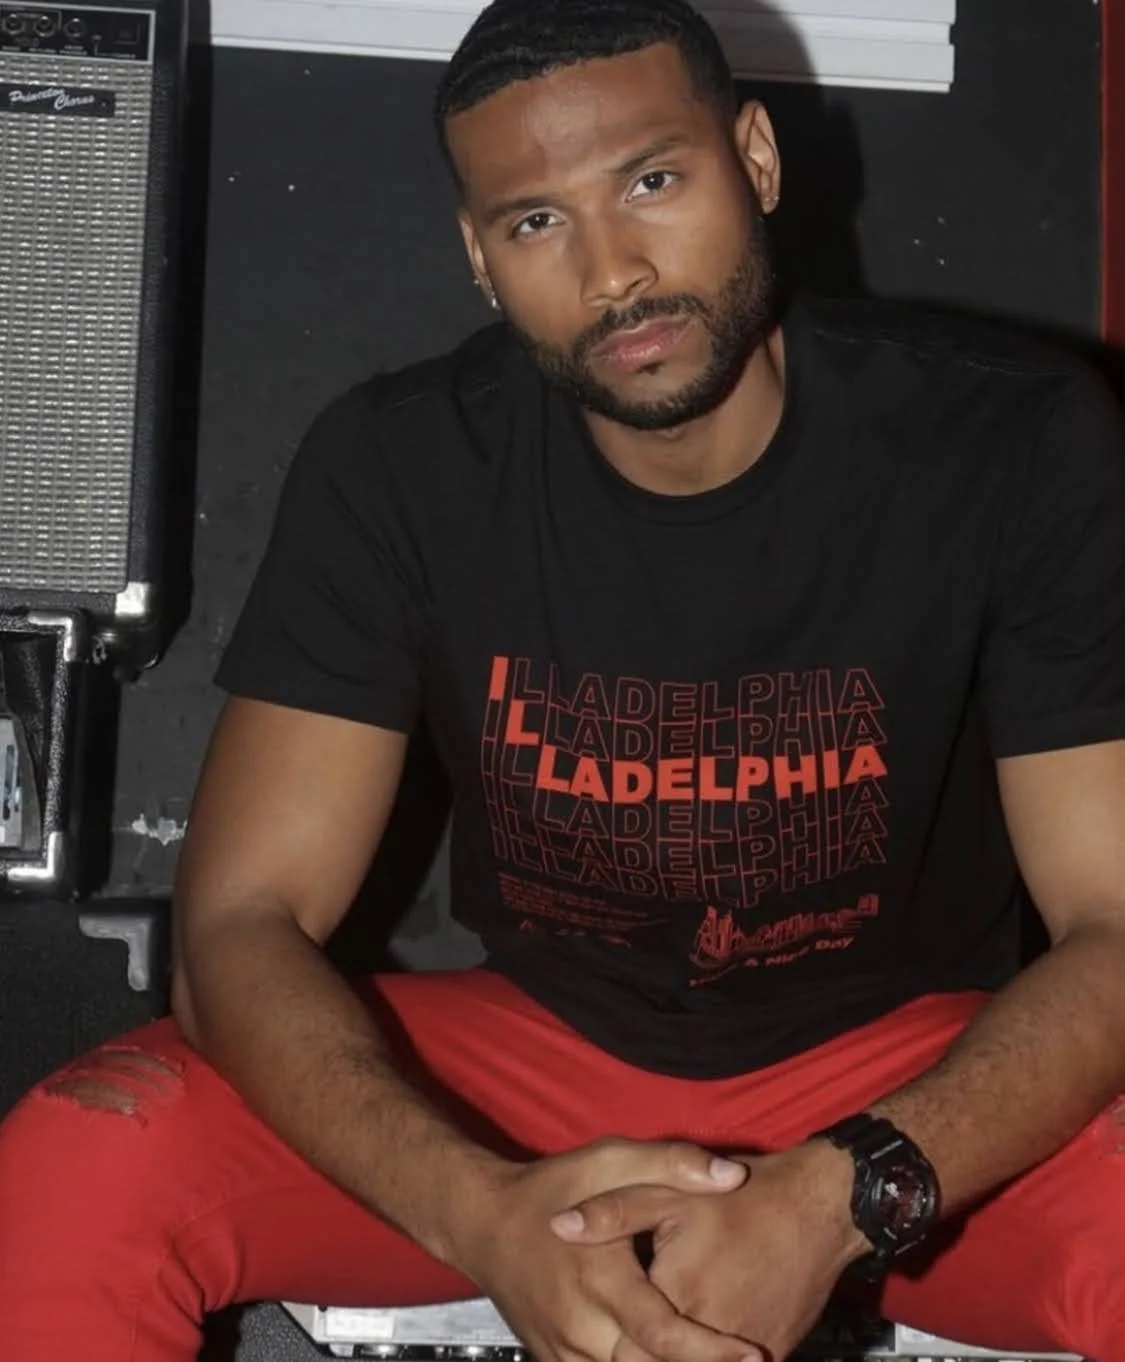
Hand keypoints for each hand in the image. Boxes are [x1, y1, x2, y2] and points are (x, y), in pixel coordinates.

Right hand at [445, 1137, 764, 1361]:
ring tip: (713, 1360)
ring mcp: (562, 1351)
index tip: (752, 1355)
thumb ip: (672, 1164)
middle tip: (749, 1359)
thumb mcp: (610, 1159)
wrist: (483, 1223)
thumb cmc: (553, 1187)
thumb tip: (733, 1176)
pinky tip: (661, 1360)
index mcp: (597, 1277)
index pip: (662, 1333)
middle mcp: (578, 1324)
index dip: (711, 1351)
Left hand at [550, 1142, 869, 1361]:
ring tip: (655, 1329)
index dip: (603, 1340)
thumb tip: (558, 1227)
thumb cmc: (744, 1198)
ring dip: (671, 1353)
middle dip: (636, 1349)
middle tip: (615, 1331)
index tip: (589, 1325)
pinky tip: (693, 1339)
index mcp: (677, 1299)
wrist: (820, 1208)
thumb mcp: (669, 1191)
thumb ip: (611, 1213)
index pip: (622, 1350)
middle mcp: (710, 1337)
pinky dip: (708, 1353)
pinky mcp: (771, 1356)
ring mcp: (746, 1354)